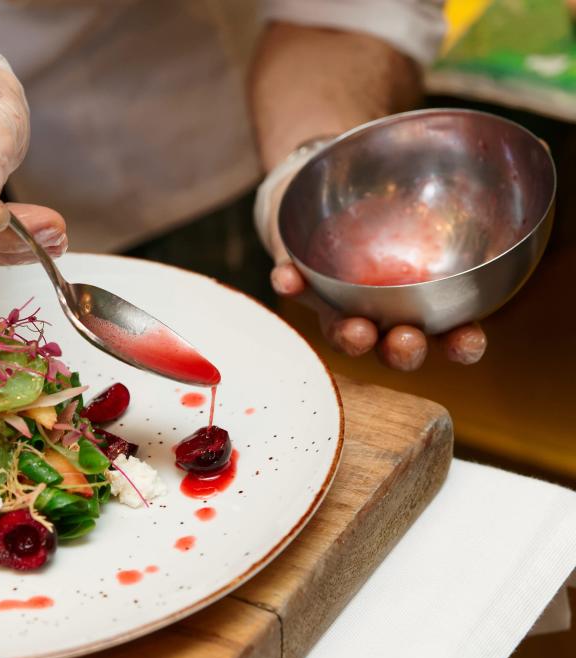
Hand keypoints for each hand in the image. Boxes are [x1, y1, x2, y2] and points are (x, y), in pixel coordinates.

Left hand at [259, 165, 486, 370]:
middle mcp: (382, 313)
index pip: (452, 335)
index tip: (468, 341)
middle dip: (401, 351)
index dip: (462, 344)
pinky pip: (294, 286)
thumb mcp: (433, 193)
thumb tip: (530, 146)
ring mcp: (338, 302)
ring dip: (348, 335)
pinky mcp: (302, 281)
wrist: (330, 188)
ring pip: (343, 330)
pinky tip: (286, 277)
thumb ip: (466, 183)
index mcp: (425, 303)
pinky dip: (289, 283)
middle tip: (405, 340)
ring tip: (353, 330)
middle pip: (394, 346)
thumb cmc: (396, 200)